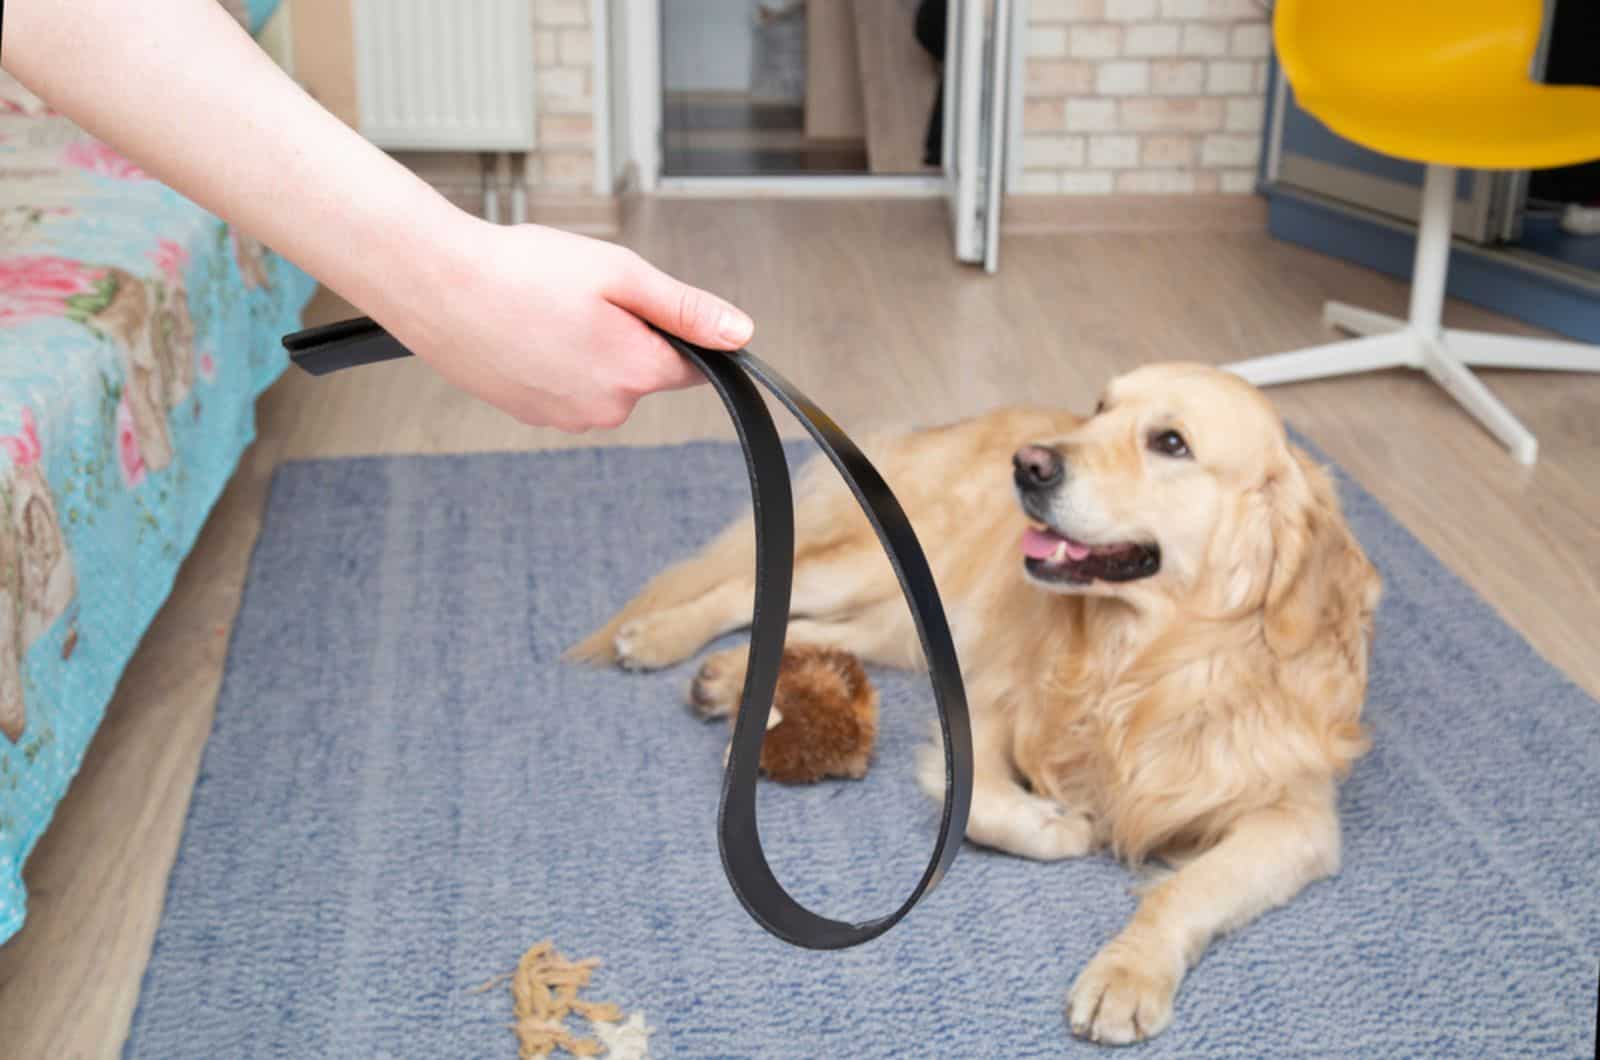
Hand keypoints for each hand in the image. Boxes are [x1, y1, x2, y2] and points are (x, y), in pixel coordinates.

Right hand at [379, 218, 754, 431]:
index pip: (692, 365)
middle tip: (578, 295)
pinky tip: (523, 328)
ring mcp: (565, 418)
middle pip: (643, 372)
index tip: (635, 303)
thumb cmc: (522, 271)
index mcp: (636, 372)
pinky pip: (564, 387)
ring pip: (602, 380)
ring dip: (586, 348)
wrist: (436, 285)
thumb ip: (685, 309)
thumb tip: (739, 334)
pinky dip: (552, 360)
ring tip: (543, 309)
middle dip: (624, 335)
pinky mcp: (530, 415)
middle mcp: (606, 408)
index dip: (670, 328)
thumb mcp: (619, 274)